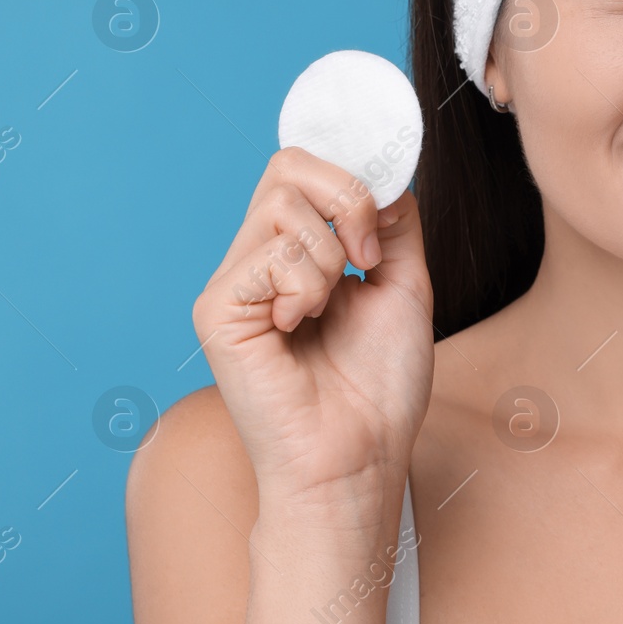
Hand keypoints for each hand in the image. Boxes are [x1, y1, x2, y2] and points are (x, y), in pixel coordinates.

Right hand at [190, 147, 434, 515]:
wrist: (360, 456)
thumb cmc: (381, 387)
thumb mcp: (405, 285)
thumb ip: (393, 224)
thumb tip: (386, 173)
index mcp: (299, 253)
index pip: (306, 169)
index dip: (351, 174)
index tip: (385, 218)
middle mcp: (258, 260)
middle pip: (288, 167)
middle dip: (347, 198)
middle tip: (368, 258)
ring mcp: (234, 282)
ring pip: (284, 204)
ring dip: (332, 256)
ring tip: (329, 310)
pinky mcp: (217, 309)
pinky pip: (271, 252)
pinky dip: (307, 285)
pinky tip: (299, 329)